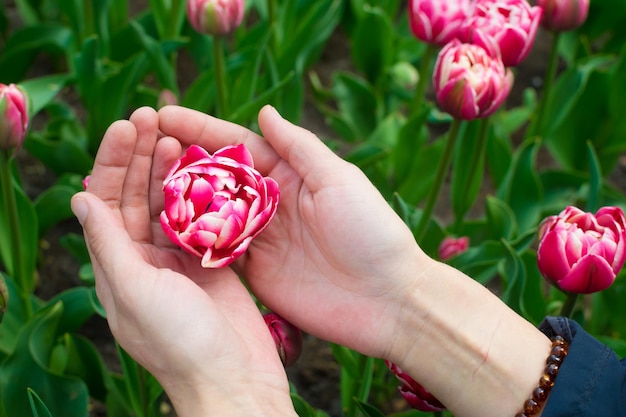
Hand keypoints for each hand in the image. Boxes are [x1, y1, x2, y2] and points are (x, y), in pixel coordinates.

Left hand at [72, 107, 295, 416]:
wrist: (235, 380)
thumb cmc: (181, 342)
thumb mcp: (137, 293)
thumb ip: (108, 245)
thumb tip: (80, 198)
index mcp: (119, 265)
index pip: (107, 202)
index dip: (114, 162)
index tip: (127, 125)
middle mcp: (145, 258)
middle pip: (138, 196)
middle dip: (141, 155)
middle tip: (152, 114)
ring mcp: (181, 259)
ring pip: (171, 203)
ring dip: (172, 168)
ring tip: (177, 133)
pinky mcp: (214, 261)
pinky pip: (204, 217)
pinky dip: (204, 192)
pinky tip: (208, 167)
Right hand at [157, 105, 431, 358]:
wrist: (388, 299)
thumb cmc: (371, 232)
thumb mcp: (339, 181)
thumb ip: (299, 148)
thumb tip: (263, 111)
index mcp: (291, 175)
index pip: (238, 145)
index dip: (201, 129)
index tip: (164, 115)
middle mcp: (270, 203)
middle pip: (217, 176)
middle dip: (180, 159)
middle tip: (140, 144)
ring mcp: (261, 239)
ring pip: (211, 213)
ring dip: (178, 198)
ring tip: (137, 181)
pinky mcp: (256, 272)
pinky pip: (217, 251)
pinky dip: (192, 240)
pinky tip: (160, 229)